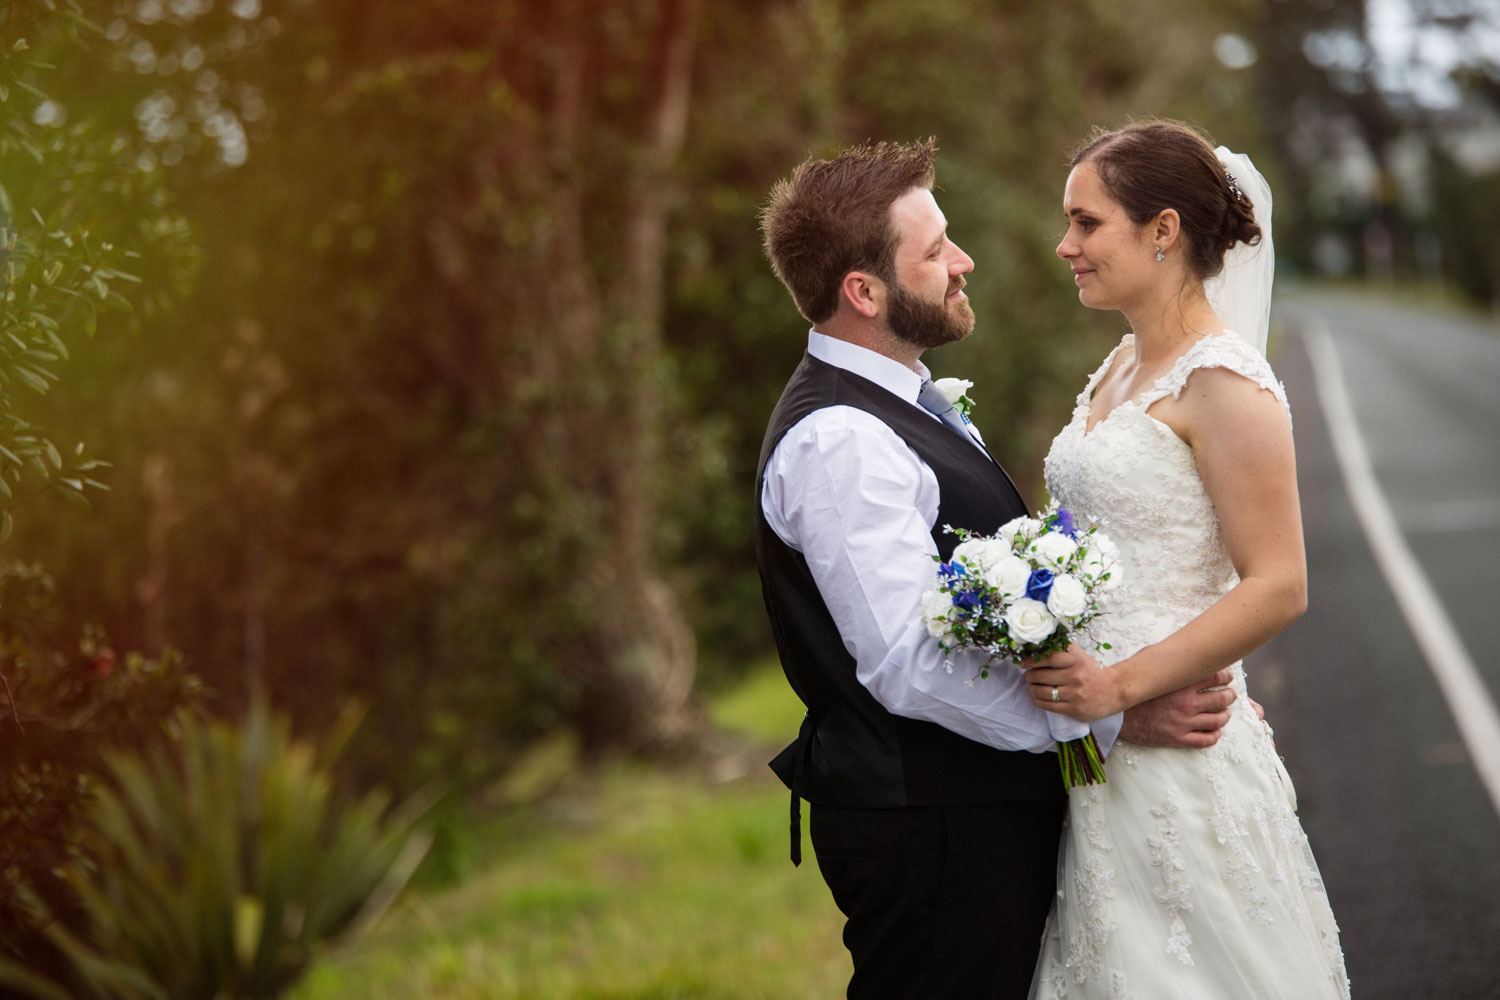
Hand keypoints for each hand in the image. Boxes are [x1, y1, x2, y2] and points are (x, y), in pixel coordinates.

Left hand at [1023, 643, 1121, 722]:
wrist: (1116, 690)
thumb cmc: (1094, 671)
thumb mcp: (1082, 656)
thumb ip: (1064, 650)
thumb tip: (1042, 645)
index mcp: (1076, 661)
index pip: (1048, 658)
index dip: (1031, 661)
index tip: (1023, 663)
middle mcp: (1075, 677)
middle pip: (1043, 676)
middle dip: (1030, 676)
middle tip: (1027, 676)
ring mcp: (1075, 694)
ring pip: (1044, 692)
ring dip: (1032, 690)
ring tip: (1031, 687)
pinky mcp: (1075, 709)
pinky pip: (1050, 706)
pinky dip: (1039, 702)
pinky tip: (1037, 698)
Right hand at [1119, 668, 1236, 747]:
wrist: (1115, 715)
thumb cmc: (1131, 689)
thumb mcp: (1146, 666)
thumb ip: (1165, 660)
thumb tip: (1179, 649)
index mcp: (1180, 684)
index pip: (1215, 677)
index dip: (1225, 677)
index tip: (1227, 678)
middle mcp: (1185, 703)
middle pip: (1221, 699)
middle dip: (1229, 696)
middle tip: (1229, 695)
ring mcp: (1183, 722)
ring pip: (1218, 720)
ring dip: (1224, 716)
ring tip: (1224, 713)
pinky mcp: (1178, 738)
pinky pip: (1206, 739)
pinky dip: (1215, 735)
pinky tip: (1214, 731)